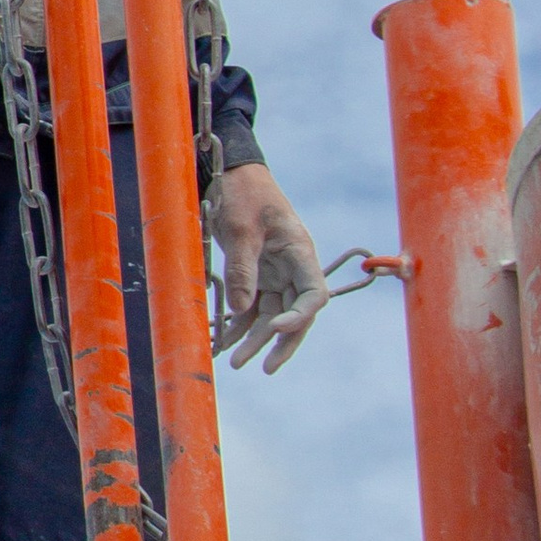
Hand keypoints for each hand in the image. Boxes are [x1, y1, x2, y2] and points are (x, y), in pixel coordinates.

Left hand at [210, 163, 329, 372]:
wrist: (232, 173)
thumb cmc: (243, 192)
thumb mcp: (241, 228)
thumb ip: (244, 268)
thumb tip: (243, 309)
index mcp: (300, 252)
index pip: (313, 295)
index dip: (300, 317)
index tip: (277, 328)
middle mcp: (293, 267)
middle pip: (294, 313)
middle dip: (279, 342)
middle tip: (263, 368)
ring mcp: (276, 272)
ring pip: (271, 314)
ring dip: (255, 339)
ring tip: (236, 362)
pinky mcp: (257, 274)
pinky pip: (252, 305)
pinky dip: (240, 324)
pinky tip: (226, 342)